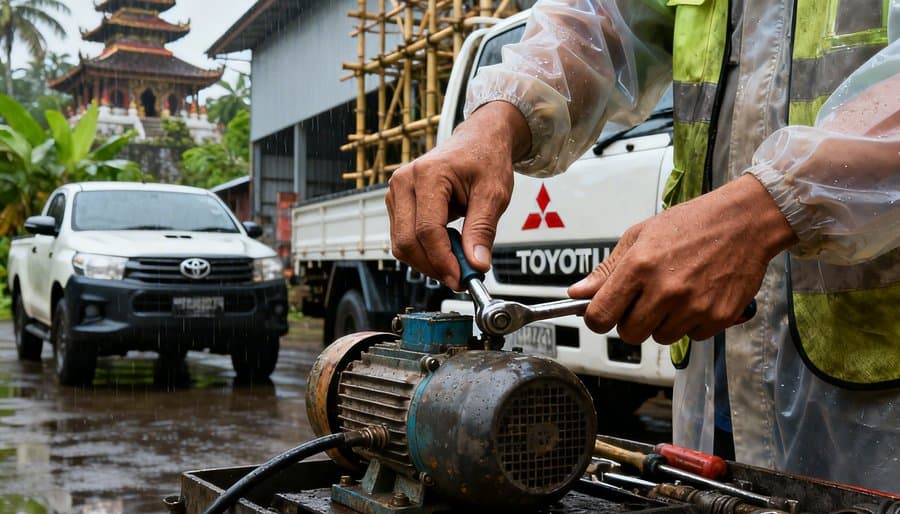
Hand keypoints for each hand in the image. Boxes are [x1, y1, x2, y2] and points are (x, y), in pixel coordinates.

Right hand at [386, 101, 530, 290]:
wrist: (478, 142)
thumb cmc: (485, 159)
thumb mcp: (494, 193)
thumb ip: (482, 230)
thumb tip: (476, 264)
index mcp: (427, 174)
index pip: (427, 230)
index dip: (443, 260)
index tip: (461, 278)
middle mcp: (404, 182)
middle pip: (407, 241)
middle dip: (434, 266)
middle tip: (461, 277)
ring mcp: (396, 192)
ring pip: (402, 244)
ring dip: (429, 261)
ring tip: (458, 259)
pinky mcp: (397, 203)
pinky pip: (403, 238)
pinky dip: (425, 251)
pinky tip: (447, 247)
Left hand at [567, 174, 797, 343]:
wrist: (744, 221)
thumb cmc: (691, 224)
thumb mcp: (640, 236)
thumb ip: (607, 269)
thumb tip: (578, 292)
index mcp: (639, 266)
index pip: (600, 316)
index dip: (597, 319)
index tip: (602, 314)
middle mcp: (665, 289)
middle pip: (629, 334)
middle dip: (632, 322)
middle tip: (645, 301)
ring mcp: (693, 306)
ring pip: (661, 337)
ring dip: (663, 322)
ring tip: (676, 292)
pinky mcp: (718, 317)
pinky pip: (692, 336)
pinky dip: (692, 323)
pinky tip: (698, 296)